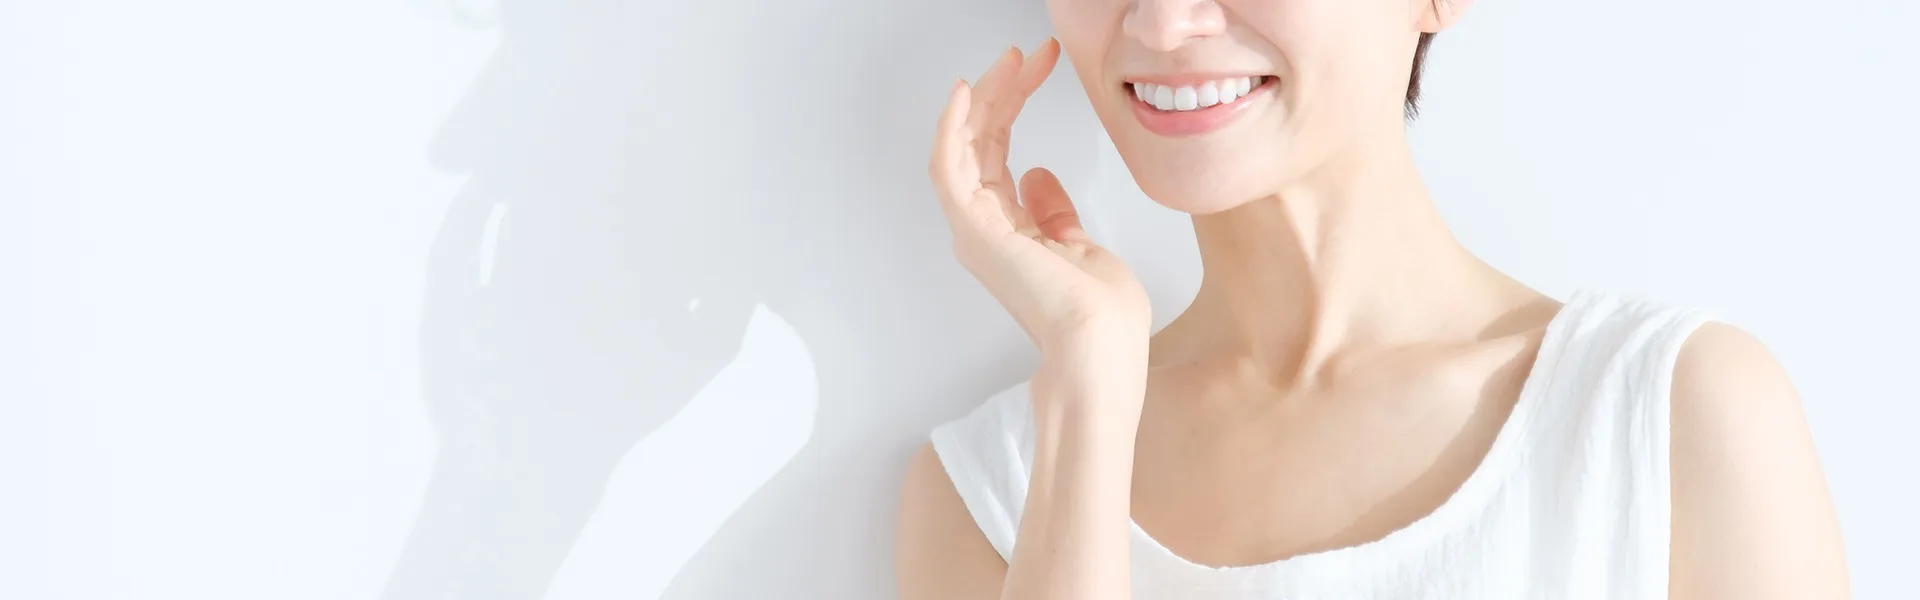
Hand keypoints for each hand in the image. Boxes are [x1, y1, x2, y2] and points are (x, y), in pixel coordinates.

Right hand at [928, 39, 1150, 362]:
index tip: (1037, 66)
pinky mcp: (975, 230)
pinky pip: (949, 168)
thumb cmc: (1101, 317)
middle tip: (1025, 54)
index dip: (1013, 104)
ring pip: (962, 147)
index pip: (998, 153)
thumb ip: (1054, 213)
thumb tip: (1038, 176)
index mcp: (1008, 232)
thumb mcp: (1080, 247)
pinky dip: (951, 128)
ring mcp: (974, 230)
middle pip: (978, 143)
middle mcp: (982, 229)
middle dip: (1000, 91)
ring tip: (1008, 61)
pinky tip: (965, 93)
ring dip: (983, 99)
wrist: (1101, 348)